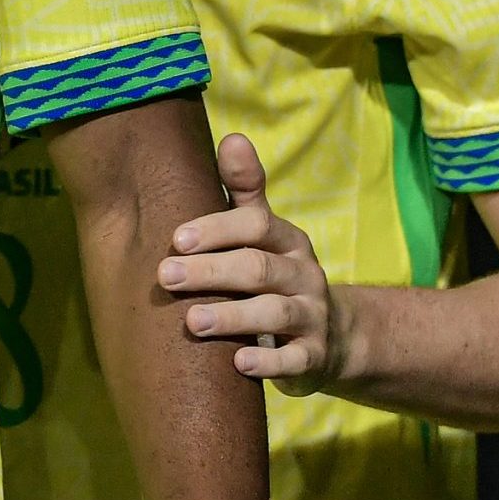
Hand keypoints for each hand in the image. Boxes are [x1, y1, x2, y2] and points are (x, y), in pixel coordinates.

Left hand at [158, 132, 340, 393]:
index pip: (255, 225)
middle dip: (210, 271)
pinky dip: (268, 363)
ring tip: (191, 322)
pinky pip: (295, 360)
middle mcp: (303, 274)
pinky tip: (238, 363)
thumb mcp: (264, 231)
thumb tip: (233, 137)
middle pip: (258, 268)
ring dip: (232, 316)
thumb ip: (245, 190)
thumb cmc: (275, 272)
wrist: (333, 335)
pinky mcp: (314, 357)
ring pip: (275, 313)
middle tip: (165, 276)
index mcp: (287, 239)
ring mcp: (312, 316)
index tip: (176, 239)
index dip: (217, 229)